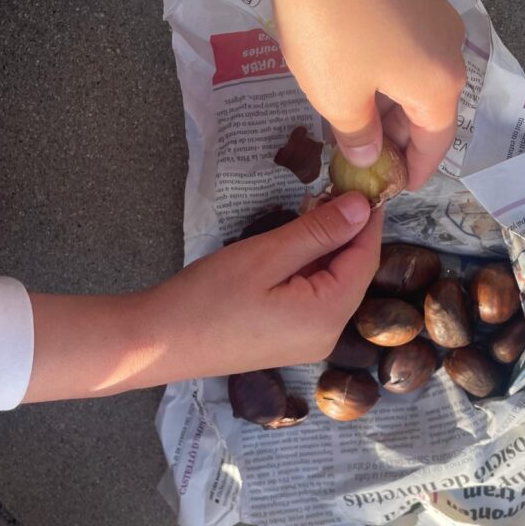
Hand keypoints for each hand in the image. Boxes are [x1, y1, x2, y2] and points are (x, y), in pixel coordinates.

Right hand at [23, 193, 381, 401]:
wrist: (156, 343)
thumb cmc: (207, 298)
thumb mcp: (266, 255)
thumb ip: (318, 232)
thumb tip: (361, 207)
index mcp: (328, 316)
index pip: (365, 259)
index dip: (368, 219)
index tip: (365, 182)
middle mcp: (328, 336)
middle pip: (354, 273)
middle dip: (347, 231)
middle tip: (334, 187)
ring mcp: (309, 343)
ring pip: (335, 285)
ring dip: (327, 247)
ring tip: (312, 207)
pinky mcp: (290, 342)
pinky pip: (315, 299)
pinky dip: (312, 269)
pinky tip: (295, 244)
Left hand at [221, 0, 466, 189]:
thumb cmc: (330, 27)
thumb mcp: (338, 98)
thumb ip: (357, 136)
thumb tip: (370, 154)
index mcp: (441, 86)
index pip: (436, 146)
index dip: (412, 172)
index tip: (391, 187)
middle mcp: (451, 50)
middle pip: (430, 110)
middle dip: (398, 138)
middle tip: (363, 156)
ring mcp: (435, 15)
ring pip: (417, 76)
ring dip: (389, 103)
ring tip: (353, 118)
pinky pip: (407, 46)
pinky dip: (387, 70)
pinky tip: (355, 72)